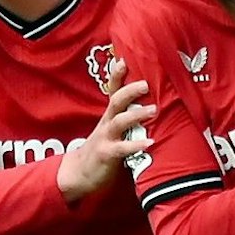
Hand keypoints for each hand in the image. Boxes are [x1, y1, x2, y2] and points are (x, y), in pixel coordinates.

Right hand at [58, 59, 153, 202]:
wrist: (78, 174)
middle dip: (129, 90)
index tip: (124, 60)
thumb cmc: (104, 149)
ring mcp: (105, 138)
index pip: (113, 91)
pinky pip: (121, 148)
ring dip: (136, 115)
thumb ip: (129, 119)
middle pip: (116, 101)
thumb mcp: (115, 131)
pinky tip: (150, 142)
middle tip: (146, 84)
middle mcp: (106, 123)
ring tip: (154, 110)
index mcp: (110, 116)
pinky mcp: (106, 154)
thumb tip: (156, 105)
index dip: (117, 76)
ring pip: (119, 122)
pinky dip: (136, 144)